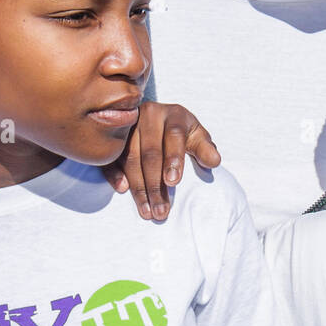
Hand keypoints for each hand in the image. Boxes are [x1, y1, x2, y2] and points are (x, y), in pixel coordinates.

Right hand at [103, 101, 220, 219]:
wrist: (157, 120)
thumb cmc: (181, 133)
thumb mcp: (197, 136)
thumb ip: (205, 148)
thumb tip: (214, 162)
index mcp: (174, 114)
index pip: (174, 136)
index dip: (174, 159)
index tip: (173, 183)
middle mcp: (149, 115)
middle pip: (150, 152)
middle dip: (155, 184)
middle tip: (161, 211)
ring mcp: (128, 125)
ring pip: (130, 158)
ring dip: (138, 187)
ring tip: (147, 211)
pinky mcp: (112, 136)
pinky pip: (110, 157)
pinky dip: (115, 174)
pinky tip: (123, 190)